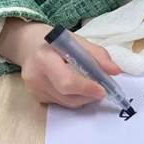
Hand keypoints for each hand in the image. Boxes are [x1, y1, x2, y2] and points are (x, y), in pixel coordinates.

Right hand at [0, 18, 119, 107]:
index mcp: (44, 58)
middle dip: (88, 95)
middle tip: (101, 89)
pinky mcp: (35, 97)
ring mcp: (34, 89)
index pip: (67, 81)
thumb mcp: (76, 40)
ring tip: (90, 86)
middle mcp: (36, 77)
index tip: (103, 90)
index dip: (86, 88)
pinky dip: (73, 97)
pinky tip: (75, 87)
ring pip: (66, 102)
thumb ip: (97, 55)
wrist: (27, 45)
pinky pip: (60, 103)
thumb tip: (115, 71)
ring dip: (83, 98)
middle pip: (67, 95)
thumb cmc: (55, 41)